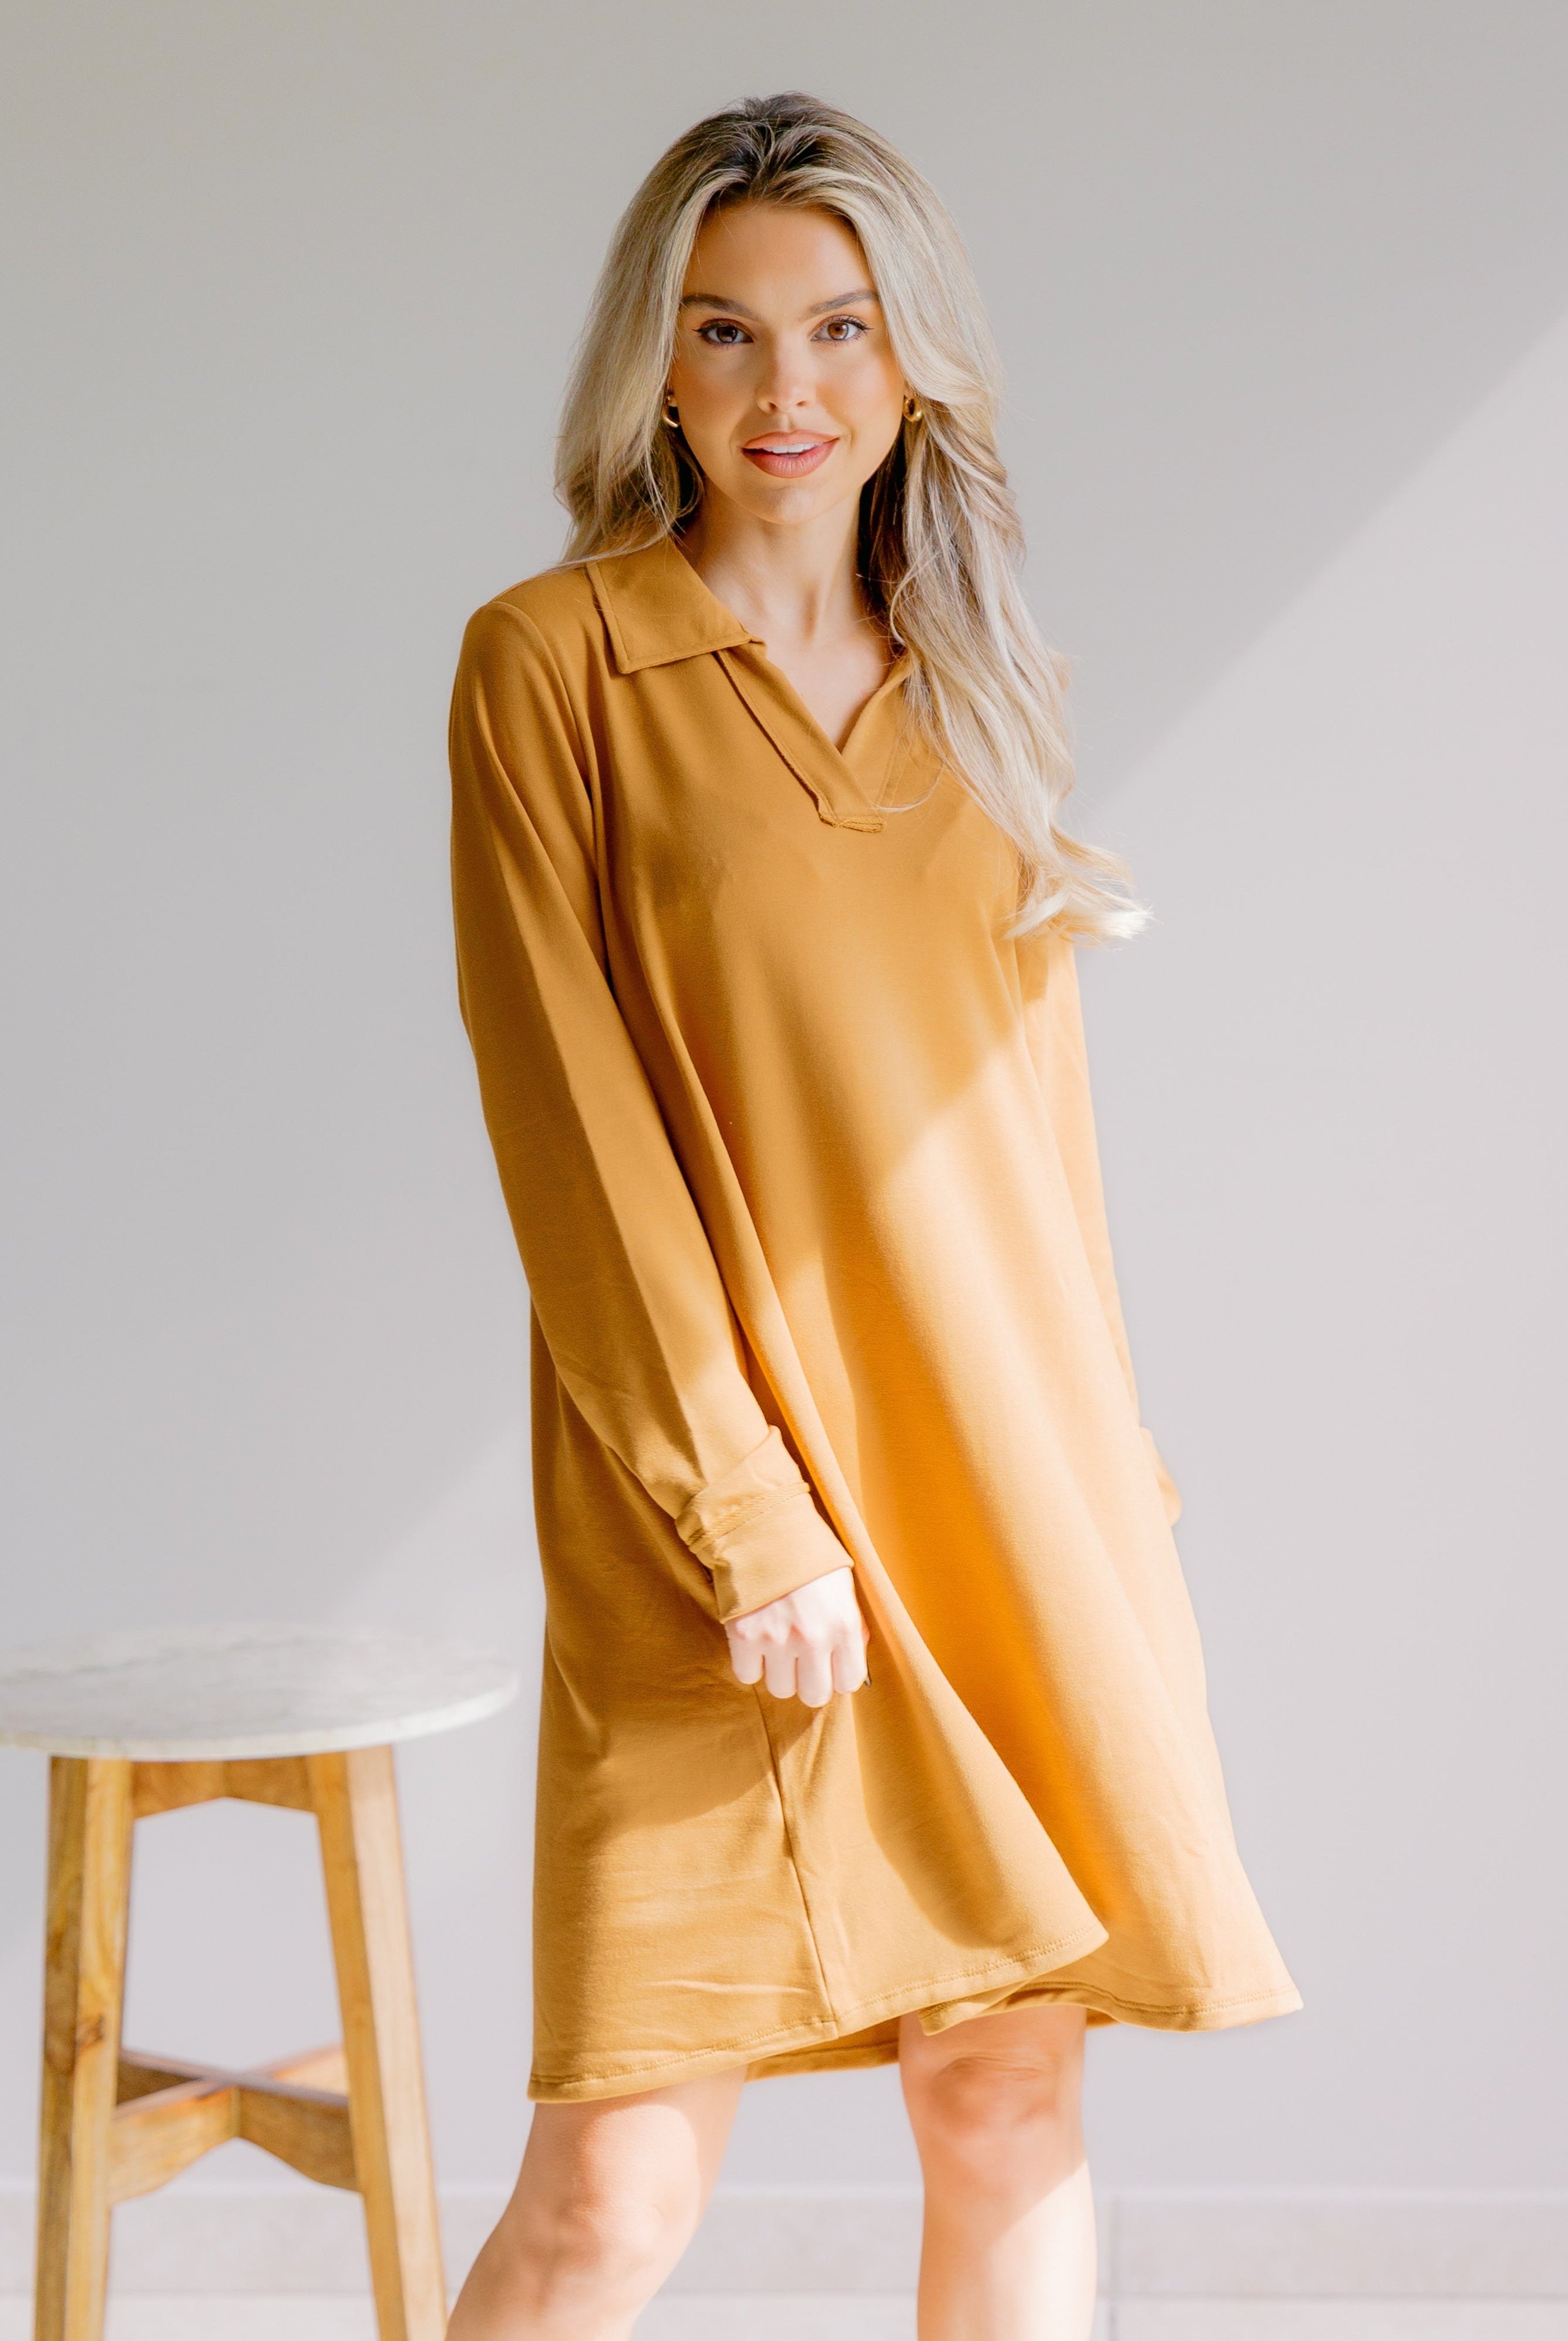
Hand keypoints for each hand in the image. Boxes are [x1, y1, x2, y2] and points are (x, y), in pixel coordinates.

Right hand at [724, 1565, 867, 1706]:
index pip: (848, 1682)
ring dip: (779, 1672)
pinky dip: (750, 1664)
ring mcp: (776, 1639)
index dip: (838, 1675)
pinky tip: (755, 1642)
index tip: (830, 1663)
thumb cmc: (809, 1556)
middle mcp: (813, 1638)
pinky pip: (747, 1675)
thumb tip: (851, 1664)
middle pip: (814, 1695)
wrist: (766, 1527)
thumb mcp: (845, 1587)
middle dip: (809, 1681)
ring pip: (781, 1689)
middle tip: (802, 1660)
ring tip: (777, 1646)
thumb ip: (852, 1628)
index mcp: (844, 1625)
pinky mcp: (743, 1636)